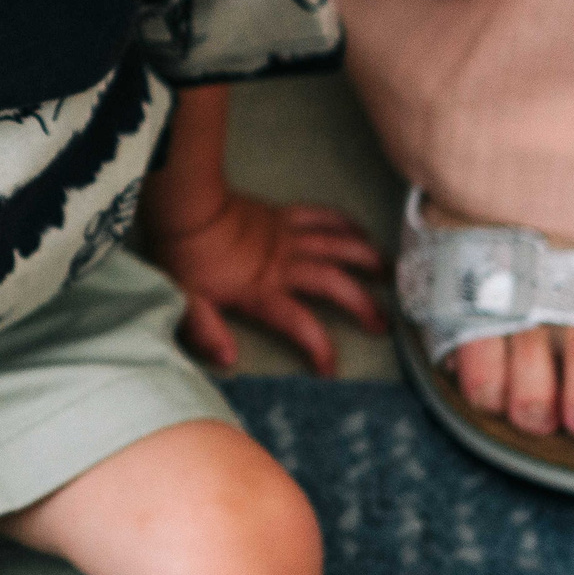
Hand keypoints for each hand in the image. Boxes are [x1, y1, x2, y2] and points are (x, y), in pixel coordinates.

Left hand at [148, 191, 384, 375]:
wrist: (184, 206)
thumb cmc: (183, 254)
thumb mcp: (186, 299)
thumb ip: (206, 330)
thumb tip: (228, 359)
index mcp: (262, 290)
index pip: (300, 325)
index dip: (320, 349)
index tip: (331, 369)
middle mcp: (284, 265)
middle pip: (333, 285)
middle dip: (362, 305)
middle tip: (382, 323)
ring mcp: (288, 238)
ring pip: (338, 247)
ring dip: (366, 260)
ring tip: (390, 275)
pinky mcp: (284, 216)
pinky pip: (322, 216)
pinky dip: (345, 223)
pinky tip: (362, 232)